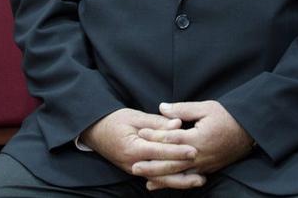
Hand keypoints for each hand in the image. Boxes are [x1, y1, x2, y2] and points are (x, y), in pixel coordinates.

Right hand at [80, 107, 196, 175]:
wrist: (95, 132)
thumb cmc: (114, 120)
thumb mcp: (134, 116)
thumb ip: (156, 122)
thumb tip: (177, 124)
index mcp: (133, 147)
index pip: (159, 151)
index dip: (177, 151)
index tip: (194, 150)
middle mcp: (133, 163)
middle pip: (162, 170)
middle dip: (183, 169)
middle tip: (202, 166)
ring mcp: (134, 169)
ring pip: (160, 179)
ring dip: (180, 181)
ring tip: (199, 180)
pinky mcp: (136, 171)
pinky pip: (155, 178)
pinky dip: (170, 181)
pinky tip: (183, 181)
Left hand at [134, 100, 253, 189]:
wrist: (248, 132)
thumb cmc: (227, 116)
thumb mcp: (205, 108)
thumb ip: (182, 109)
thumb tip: (161, 107)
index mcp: (198, 138)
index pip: (171, 139)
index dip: (155, 136)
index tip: (140, 133)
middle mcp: (199, 155)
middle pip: (171, 162)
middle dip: (152, 164)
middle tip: (134, 164)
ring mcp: (204, 165)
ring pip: (178, 173)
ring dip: (160, 176)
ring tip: (143, 177)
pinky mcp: (207, 169)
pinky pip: (187, 178)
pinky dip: (173, 182)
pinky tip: (161, 184)